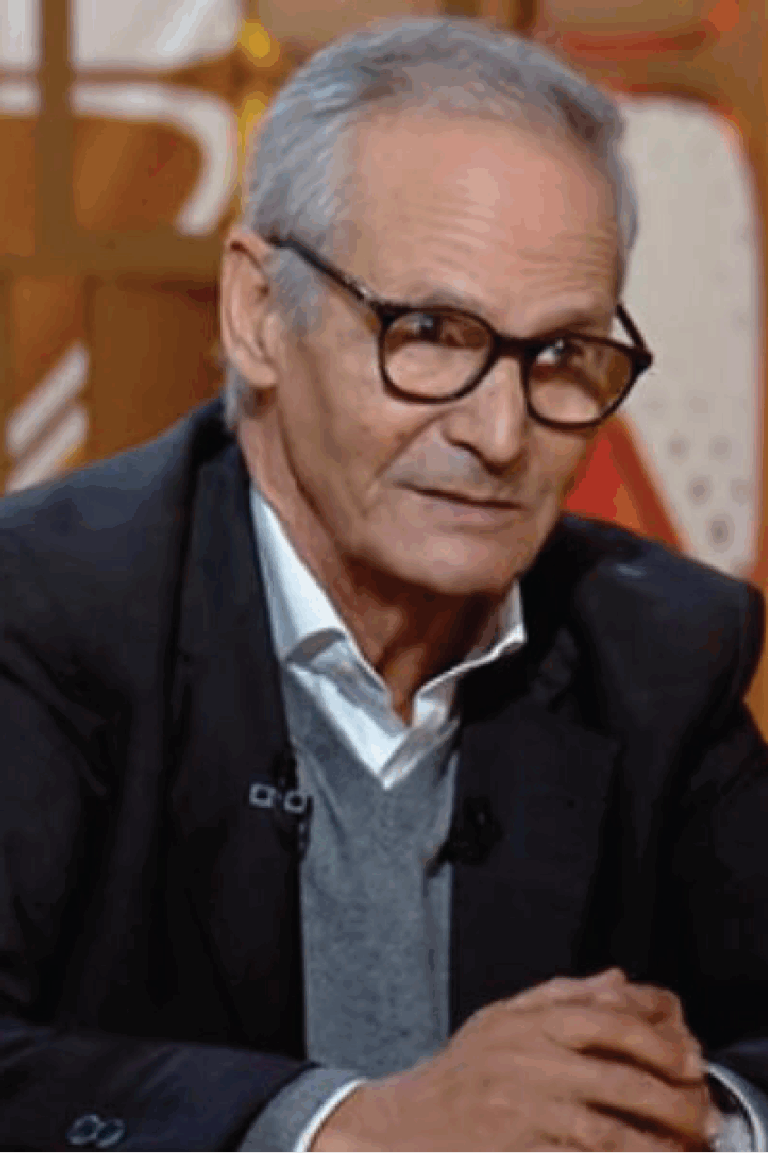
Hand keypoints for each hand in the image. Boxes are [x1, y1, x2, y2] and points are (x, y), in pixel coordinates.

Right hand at [310, 969, 716, 1152]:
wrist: (405, 1127)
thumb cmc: (457, 1077)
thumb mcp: (502, 1019)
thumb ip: (560, 994)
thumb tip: (618, 978)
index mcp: (529, 1017)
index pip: (610, 1009)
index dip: (659, 1029)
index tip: (687, 1050)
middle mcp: (531, 1051)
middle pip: (622, 1057)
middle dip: (672, 1081)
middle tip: (699, 1102)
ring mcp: (529, 1099)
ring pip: (615, 1110)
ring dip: (661, 1127)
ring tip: (687, 1138)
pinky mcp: (525, 1142)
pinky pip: (592, 1149)